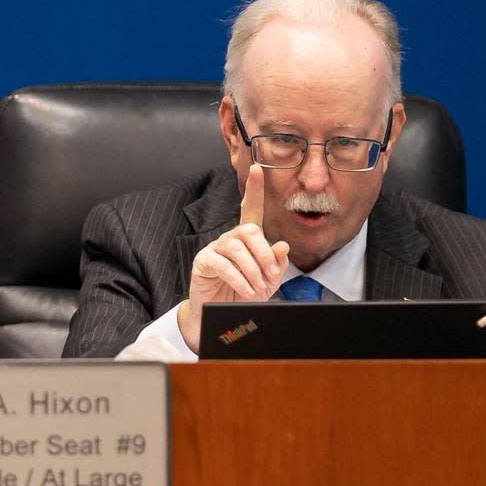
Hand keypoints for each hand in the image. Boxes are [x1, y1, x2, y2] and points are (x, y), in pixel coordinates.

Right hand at [178, 164, 289, 352]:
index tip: (257, 169)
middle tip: (271, 275)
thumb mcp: (268, 281)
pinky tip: (247, 290)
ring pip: (237, 247)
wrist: (223, 316)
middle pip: (249, 230)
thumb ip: (276, 263)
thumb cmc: (245, 294)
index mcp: (247, 239)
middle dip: (264, 253)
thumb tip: (282, 245)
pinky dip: (239, 279)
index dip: (254, 189)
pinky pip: (223, 264)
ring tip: (258, 288)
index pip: (250, 209)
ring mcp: (215, 248)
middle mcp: (230, 238)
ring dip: (253, 269)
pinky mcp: (203, 262)